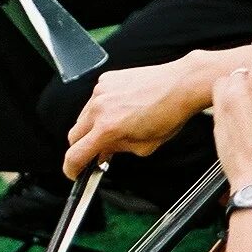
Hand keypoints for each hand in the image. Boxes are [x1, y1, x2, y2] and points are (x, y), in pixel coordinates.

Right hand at [63, 53, 228, 177]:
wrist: (180, 85)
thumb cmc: (168, 114)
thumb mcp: (144, 146)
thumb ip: (118, 151)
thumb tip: (103, 153)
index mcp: (107, 128)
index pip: (75, 154)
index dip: (71, 168)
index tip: (74, 172)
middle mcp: (99, 108)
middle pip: (73, 135)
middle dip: (81, 148)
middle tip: (97, 152)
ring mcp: (100, 91)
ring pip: (82, 116)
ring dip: (91, 127)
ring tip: (114, 128)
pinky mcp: (106, 79)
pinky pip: (94, 99)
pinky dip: (100, 108)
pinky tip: (119, 110)